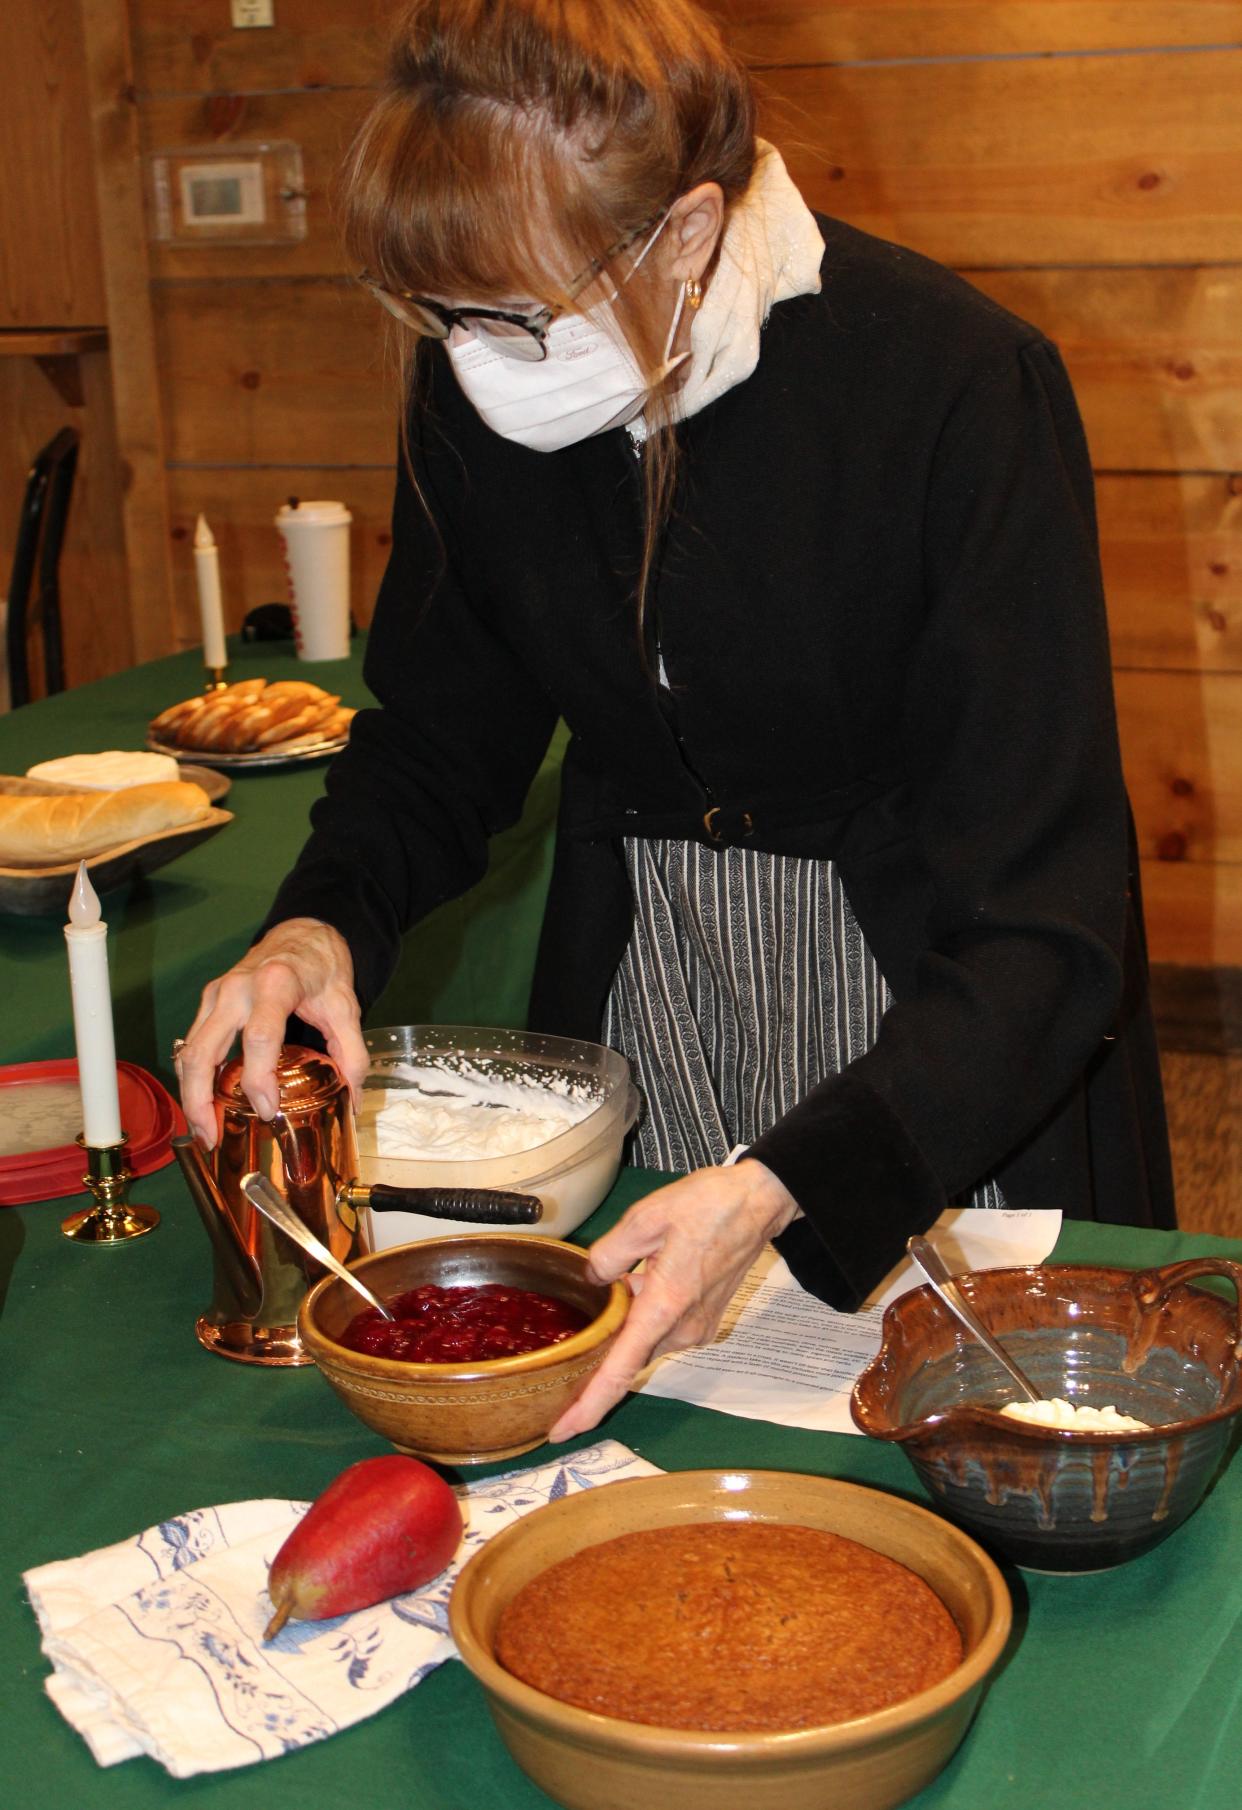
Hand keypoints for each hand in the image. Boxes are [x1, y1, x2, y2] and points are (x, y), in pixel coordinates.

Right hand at [177, 919, 366, 1148]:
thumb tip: (352, 1100)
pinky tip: (202, 1104)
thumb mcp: (346, 1005)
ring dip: (189, 1094)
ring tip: (202, 1131)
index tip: (267, 1111)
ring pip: (188, 1050)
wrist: (302, 933)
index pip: (259, 1036)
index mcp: (275, 984)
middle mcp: (236, 988)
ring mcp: (216, 994)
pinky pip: (191, 1044)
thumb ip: (352, 1051)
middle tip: (211, 1137)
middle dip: (200, 1099)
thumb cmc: (322, 968)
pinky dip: (190, 1077)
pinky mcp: (208, 1002)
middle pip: (203, 1050)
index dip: (258, 1078)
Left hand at [547, 1159, 798, 1440]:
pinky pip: (662, 1330)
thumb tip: (594, 1279)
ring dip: (624, 1326)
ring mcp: (697, 1328)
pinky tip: (639, 1283)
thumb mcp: (644, 1217)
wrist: (759, 1201)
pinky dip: (644, 1318)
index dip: (588, 1406)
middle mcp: (683, 1329)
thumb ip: (608, 1254)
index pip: (620, 1371)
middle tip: (563, 1357)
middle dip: (599, 1356)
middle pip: (629, 1357)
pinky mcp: (705, 1321)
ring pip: (645, 1341)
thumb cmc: (707, 1205)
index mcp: (664, 1306)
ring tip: (616, 1284)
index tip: (562, 1431)